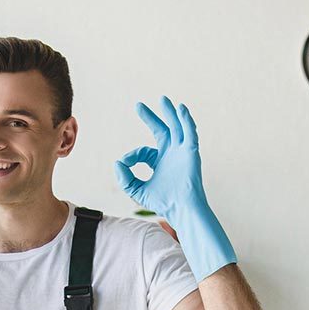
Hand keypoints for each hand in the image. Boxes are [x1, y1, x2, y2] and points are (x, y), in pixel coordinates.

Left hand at [114, 97, 236, 279]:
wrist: (181, 209)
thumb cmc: (163, 203)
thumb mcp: (137, 191)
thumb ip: (125, 178)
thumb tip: (117, 163)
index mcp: (160, 162)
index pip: (143, 152)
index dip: (132, 155)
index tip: (125, 163)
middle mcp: (172, 154)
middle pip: (161, 131)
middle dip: (151, 118)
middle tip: (138, 106)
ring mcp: (183, 152)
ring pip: (177, 127)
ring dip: (170, 113)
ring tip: (163, 100)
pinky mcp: (192, 153)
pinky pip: (190, 133)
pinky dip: (186, 120)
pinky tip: (181, 109)